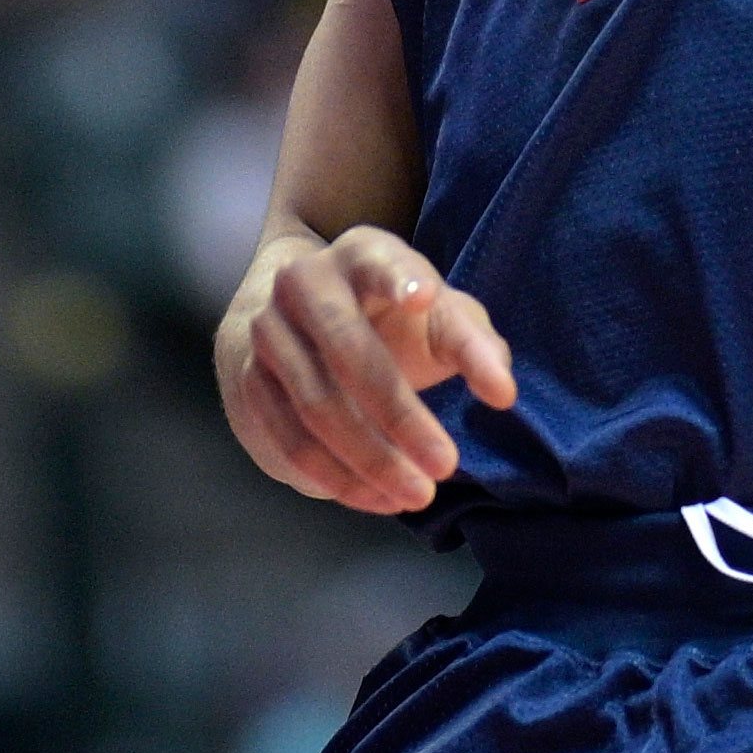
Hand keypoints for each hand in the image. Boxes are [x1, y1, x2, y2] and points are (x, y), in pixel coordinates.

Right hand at [218, 226, 512, 514]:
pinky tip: (379, 499)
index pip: (381, 260)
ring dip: (371, 459)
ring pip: (316, 405)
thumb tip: (502, 393)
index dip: (400, 278)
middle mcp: (304, 283)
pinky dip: (337, 478)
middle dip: (401, 415)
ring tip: (419, 495)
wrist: (302, 320)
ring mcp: (268, 331)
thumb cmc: (393, 319)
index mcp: (362, 253)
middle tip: (447, 466)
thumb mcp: (440, 317)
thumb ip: (475, 346)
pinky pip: (290, 439)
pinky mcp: (251, 381)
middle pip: (349, 350)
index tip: (426, 298)